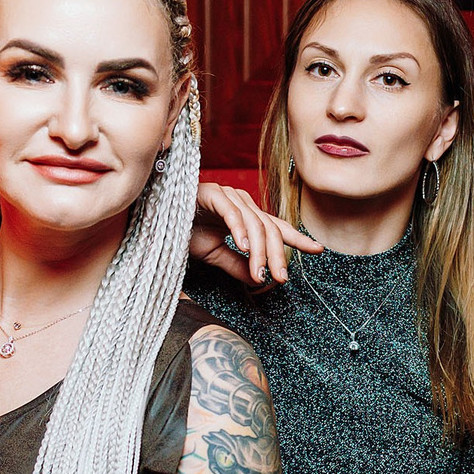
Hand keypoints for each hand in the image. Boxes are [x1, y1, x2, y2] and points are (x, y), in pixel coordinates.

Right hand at [191, 183, 322, 286]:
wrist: (155, 220)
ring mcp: (227, 196)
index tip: (318, 250)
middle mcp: (241, 202)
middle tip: (281, 278)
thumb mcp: (216, 255)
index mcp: (245, 216)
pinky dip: (239, 230)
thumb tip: (259, 280)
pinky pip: (232, 213)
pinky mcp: (211, 193)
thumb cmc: (183, 232)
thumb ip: (238, 265)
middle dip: (277, 255)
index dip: (298, 238)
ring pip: (254, 224)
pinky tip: (243, 248)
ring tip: (260, 273)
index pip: (277, 227)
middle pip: (270, 229)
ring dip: (259, 251)